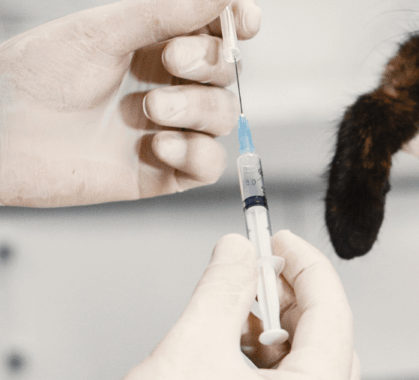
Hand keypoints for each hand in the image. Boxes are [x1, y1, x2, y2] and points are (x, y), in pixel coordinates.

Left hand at [0, 0, 260, 206]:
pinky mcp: (163, 172)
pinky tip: (158, 147)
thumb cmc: (35, 76)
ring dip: (197, 111)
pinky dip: (196, 154)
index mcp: (154, 44)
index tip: (242, 21)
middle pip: (227, 74)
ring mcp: (168, 129)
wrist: (2, 137)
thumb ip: (170, 10)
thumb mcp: (105, 31)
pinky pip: (210, 165)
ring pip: (223, 117)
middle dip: (208, 66)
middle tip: (170, 62)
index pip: (216, 32)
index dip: (237, 24)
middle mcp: (166, 85)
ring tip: (151, 111)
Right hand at [2, 232, 360, 379]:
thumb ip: (226, 286)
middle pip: (329, 359)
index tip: (284, 243)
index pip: (334, 319)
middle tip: (261, 282)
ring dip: (281, 357)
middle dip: (297, 313)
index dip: (308, 270)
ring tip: (236, 332)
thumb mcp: (191, 344)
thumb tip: (241, 251)